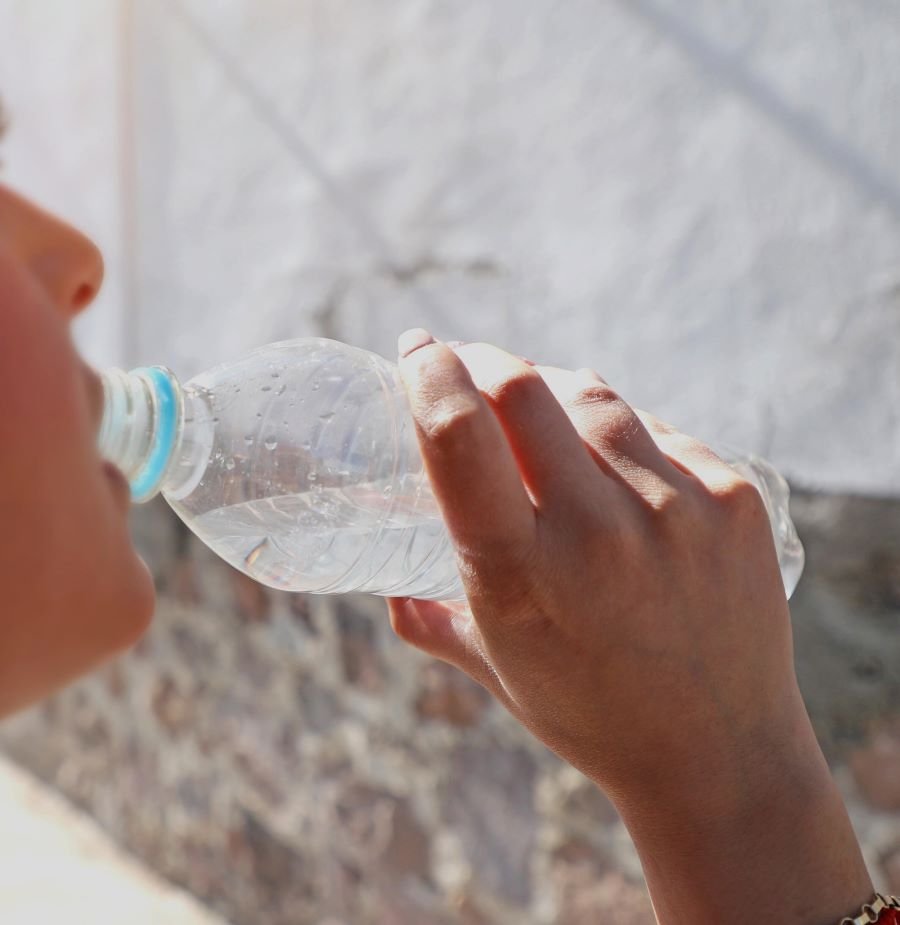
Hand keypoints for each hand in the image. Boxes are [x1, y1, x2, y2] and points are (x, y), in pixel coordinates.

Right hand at [387, 330, 871, 923]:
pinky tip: (615, 468)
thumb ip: (430, 619)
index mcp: (520, 576)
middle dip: (483, 362)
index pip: (460, 435)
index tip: (415, 349)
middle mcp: (598, 533)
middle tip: (470, 366)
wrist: (719, 756)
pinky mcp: (732, 499)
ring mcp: (676, 509)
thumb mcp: (494, 668)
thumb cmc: (588, 712)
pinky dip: (619, 435)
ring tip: (541, 415)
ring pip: (592, 397)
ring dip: (549, 391)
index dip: (428, 373)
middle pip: (522, 388)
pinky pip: (656, 430)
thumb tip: (387, 584)